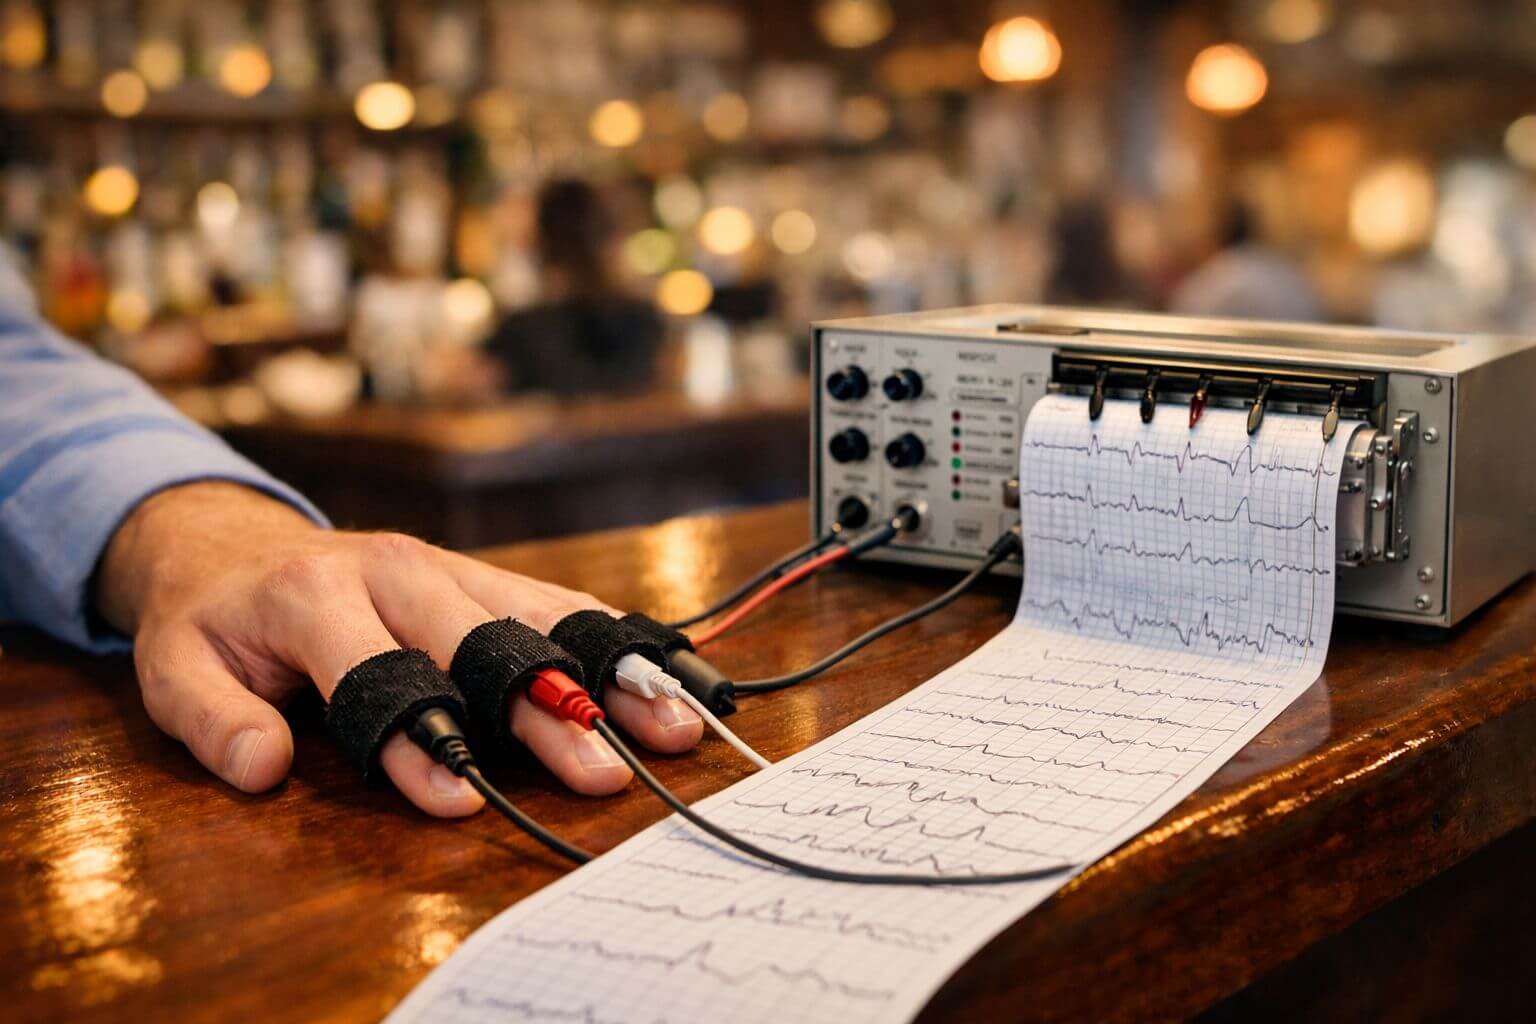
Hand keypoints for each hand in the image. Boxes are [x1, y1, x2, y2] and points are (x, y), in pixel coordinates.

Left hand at [96, 482, 702, 815]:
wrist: (239, 544)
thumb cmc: (217, 619)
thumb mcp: (175, 667)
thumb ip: (211, 718)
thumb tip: (261, 766)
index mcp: (316, 593)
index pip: (377, 672)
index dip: (417, 740)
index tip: (461, 798)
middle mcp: (396, 569)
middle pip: (482, 645)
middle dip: (543, 713)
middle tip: (598, 772)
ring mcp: (450, 566)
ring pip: (538, 619)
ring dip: (604, 674)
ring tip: (666, 724)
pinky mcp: (483, 574)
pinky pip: (555, 601)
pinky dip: (611, 638)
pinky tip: (663, 671)